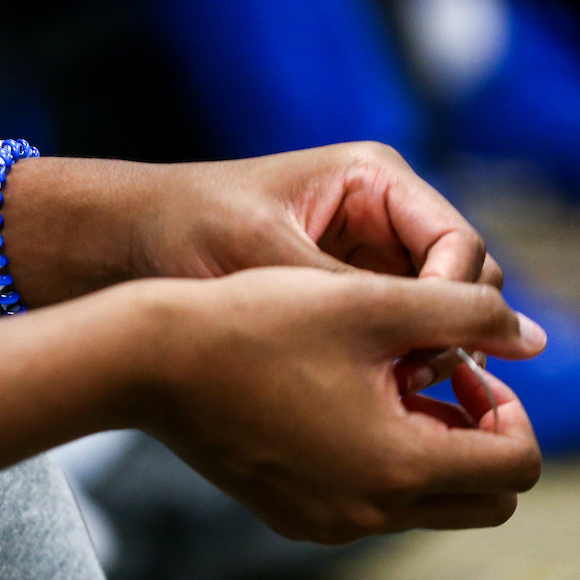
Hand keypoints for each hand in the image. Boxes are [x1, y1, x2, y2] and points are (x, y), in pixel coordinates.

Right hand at [132, 268, 544, 543]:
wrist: (150, 362)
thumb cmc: (256, 322)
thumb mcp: (372, 303)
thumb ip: (467, 314)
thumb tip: (529, 339)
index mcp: (398, 466)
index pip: (518, 465)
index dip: (509, 406)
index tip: (459, 362)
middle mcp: (365, 513)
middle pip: (480, 499)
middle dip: (476, 436)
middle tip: (434, 376)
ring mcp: (323, 521)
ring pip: (422, 502)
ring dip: (425, 445)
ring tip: (376, 379)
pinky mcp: (288, 514)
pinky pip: (365, 502)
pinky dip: (375, 460)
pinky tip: (332, 401)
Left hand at [139, 142, 504, 387]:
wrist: (119, 242)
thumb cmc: (186, 229)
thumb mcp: (269, 259)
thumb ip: (354, 293)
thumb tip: (450, 336)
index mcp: (374, 180)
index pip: (460, 246)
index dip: (456, 304)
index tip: (420, 354)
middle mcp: (380, 215)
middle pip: (459, 283)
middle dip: (444, 333)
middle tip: (406, 386)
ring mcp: (362, 258)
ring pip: (428, 316)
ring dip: (418, 355)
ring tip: (385, 397)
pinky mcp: (338, 298)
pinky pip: (388, 336)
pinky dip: (386, 365)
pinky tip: (362, 398)